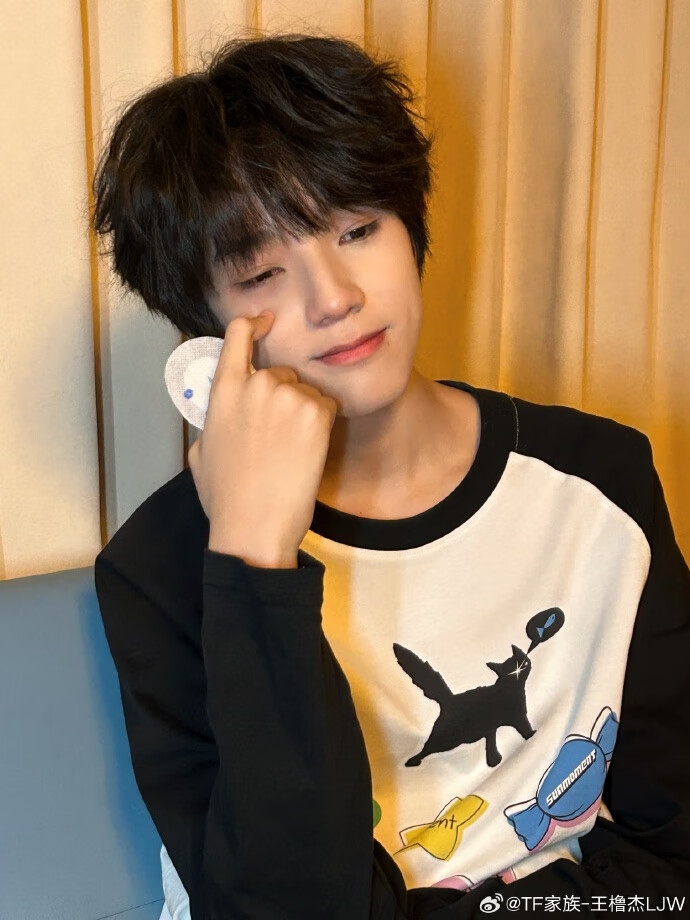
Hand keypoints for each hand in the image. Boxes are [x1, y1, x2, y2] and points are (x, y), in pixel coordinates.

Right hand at [187, 311, 337, 566]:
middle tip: (278, 441)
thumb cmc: (226, 498)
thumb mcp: (201, 452)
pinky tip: (305, 454)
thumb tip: (220, 414)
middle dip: (284, 398)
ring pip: (306, 392)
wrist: (253, 527)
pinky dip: (321, 427)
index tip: (266, 321)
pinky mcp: (315, 412)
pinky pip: (326, 406)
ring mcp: (286, 396)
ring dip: (303, 415)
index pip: (238, 336)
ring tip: (288, 454)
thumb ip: (214, 420)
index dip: (254, 324)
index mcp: (222, 392)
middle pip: (280, 373)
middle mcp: (254, 385)